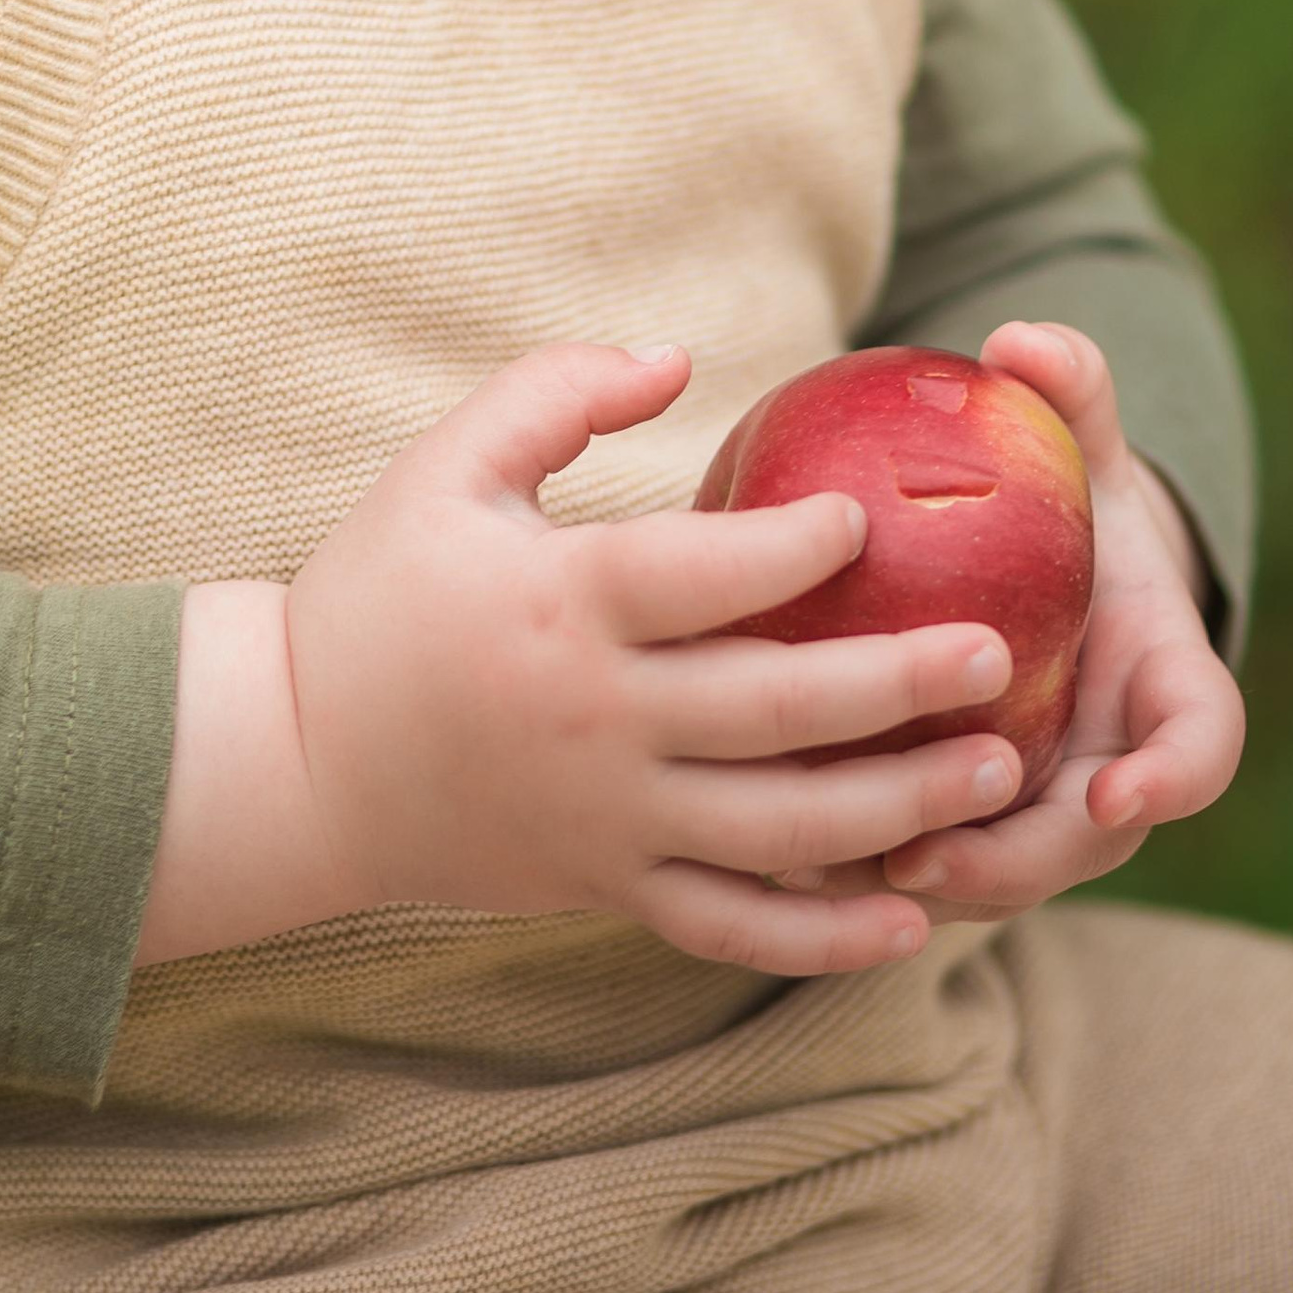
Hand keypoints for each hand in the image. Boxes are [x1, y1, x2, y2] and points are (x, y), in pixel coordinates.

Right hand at [274, 339, 1029, 974]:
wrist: (295, 760)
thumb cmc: (375, 590)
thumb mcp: (446, 464)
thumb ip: (557, 390)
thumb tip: (679, 357)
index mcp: (562, 601)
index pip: (702, 573)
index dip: (795, 547)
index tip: (873, 521)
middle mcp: (596, 717)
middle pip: (773, 709)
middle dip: (896, 684)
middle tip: (994, 654)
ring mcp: (607, 815)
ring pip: (779, 826)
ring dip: (897, 806)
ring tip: (996, 772)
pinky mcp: (607, 885)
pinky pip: (734, 925)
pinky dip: (827, 935)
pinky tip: (912, 918)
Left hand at [776, 322, 1244, 926]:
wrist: (1044, 574)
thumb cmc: (1067, 502)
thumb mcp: (1077, 443)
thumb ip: (1069, 388)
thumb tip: (1021, 340)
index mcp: (1165, 686)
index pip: (1199, 745)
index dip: (1172, 778)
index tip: (1123, 792)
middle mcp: (1115, 771)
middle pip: (1085, 843)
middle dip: (1014, 861)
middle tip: (932, 857)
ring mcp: (1045, 816)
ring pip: (997, 876)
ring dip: (926, 882)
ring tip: (836, 867)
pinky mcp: (971, 831)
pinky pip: (927, 864)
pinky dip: (864, 869)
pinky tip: (777, 858)